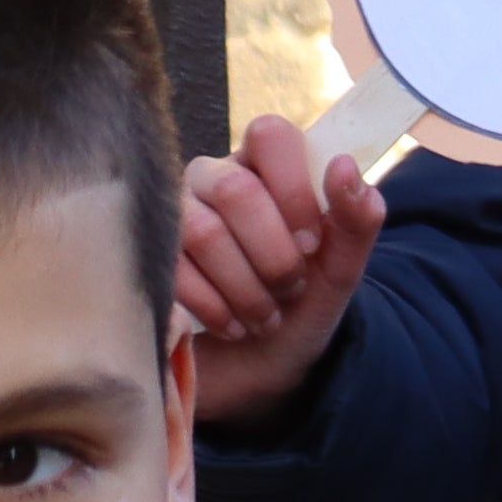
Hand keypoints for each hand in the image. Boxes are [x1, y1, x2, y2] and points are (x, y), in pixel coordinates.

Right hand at [176, 111, 386, 424]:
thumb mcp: (340, 270)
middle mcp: (213, 178)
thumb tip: (347, 166)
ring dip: (245, 287)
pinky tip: (232, 325)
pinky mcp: (146, 255)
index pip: (271, 134)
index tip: (313, 243)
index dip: (294, 190)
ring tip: (265, 316)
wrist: (265, 367)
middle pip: (235, 190)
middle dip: (273, 255)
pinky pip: (171, 268)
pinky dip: (213, 307)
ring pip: (201, 231)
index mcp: (266, 168)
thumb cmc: (301, 306)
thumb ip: (356, 220)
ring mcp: (172, 213)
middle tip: (290, 288)